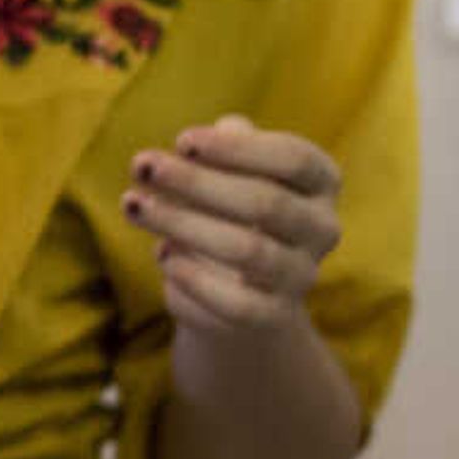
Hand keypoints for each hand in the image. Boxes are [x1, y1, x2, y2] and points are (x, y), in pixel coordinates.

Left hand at [124, 115, 342, 336]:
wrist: (240, 286)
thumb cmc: (229, 206)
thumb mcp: (229, 169)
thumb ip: (218, 150)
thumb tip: (190, 148)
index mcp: (321, 181)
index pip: (293, 159)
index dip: (236, 149)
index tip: (181, 141)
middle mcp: (322, 229)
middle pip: (266, 203)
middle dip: (196, 183)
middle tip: (142, 167)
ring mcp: (302, 276)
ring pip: (248, 252)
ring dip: (184, 225)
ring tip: (136, 205)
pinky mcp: (275, 317)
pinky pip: (235, 304)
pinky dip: (194, 279)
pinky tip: (162, 254)